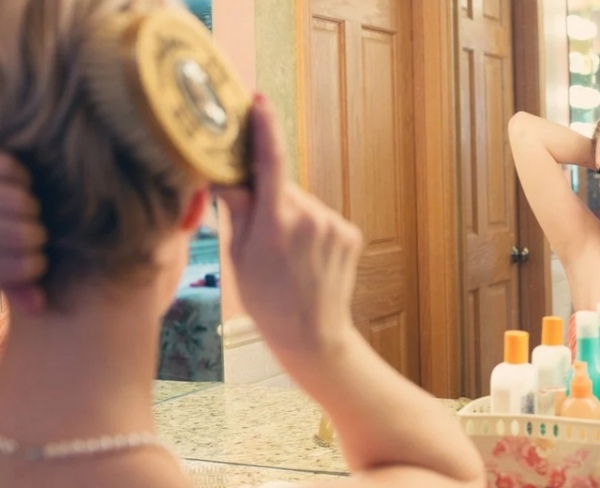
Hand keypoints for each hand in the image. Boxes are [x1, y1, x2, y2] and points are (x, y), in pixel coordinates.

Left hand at [0, 154, 46, 311]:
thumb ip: (12, 285)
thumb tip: (40, 307)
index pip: (19, 269)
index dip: (33, 268)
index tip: (36, 262)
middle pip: (25, 236)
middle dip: (34, 237)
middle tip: (32, 235)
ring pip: (22, 203)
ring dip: (29, 207)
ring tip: (24, 211)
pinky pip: (12, 169)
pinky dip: (20, 178)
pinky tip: (16, 185)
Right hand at [215, 95, 362, 355]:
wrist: (312, 333)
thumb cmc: (268, 301)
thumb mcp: (240, 258)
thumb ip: (238, 211)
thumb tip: (226, 175)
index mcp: (277, 224)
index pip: (270, 163)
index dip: (264, 129)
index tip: (258, 102)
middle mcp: (310, 218)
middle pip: (284, 187)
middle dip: (270, 198)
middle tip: (262, 232)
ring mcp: (335, 225)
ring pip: (303, 203)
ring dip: (291, 215)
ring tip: (287, 253)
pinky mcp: (350, 232)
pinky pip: (322, 217)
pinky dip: (311, 227)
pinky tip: (307, 256)